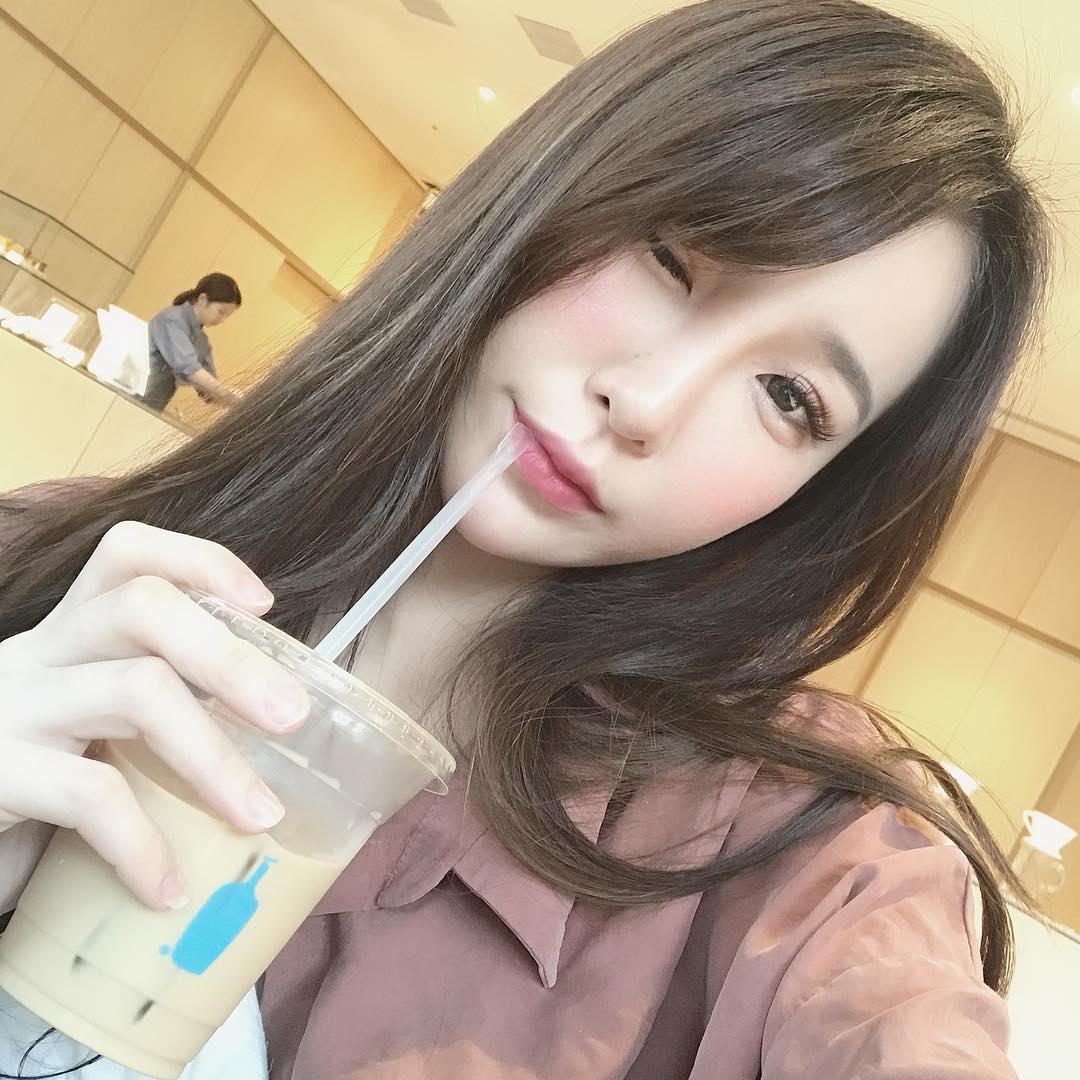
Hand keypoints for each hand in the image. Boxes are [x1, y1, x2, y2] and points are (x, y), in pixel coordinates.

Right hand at [0, 522, 308, 910]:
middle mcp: (36, 654)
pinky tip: (169, 888)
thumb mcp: (87, 729)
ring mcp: (10, 708)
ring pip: (134, 691)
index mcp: (69, 635)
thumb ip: (154, 714)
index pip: (127, 554)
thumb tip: (274, 731)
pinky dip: (142, 844)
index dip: (201, 562)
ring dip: (212, 756)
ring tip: (260, 815)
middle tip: (294, 718)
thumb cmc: (31, 785)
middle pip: (142, 607)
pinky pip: (88, 795)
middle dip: (231, 659)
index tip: (264, 607)